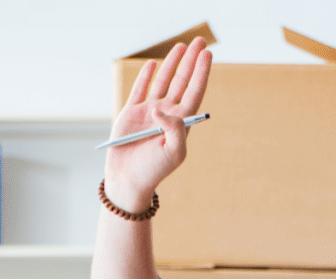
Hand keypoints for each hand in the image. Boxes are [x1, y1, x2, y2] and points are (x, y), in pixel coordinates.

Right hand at [103, 37, 211, 212]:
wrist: (128, 180)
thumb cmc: (153, 170)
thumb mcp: (174, 153)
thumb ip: (175, 130)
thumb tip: (162, 108)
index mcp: (181, 123)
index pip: (194, 92)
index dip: (201, 73)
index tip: (207, 55)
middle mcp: (167, 114)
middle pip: (182, 82)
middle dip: (191, 62)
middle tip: (200, 41)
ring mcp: (149, 112)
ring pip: (163, 81)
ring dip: (172, 63)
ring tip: (181, 46)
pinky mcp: (131, 113)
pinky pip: (140, 89)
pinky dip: (146, 76)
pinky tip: (153, 64)